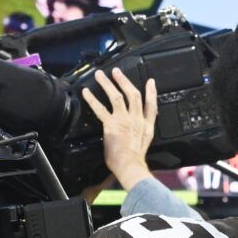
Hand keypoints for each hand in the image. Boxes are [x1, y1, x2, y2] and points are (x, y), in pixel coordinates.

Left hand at [81, 66, 159, 189]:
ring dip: (107, 84)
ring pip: (116, 96)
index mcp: (146, 125)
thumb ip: (142, 133)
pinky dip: (92, 99)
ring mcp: (124, 120)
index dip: (151, 93)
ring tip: (100, 75)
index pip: (151, 106)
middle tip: (117, 72)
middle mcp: (136, 119)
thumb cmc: (135, 160)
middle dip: (124, 81)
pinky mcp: (111, 124)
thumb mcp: (145, 144)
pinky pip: (100, 108)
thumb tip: (137, 131)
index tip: (150, 82)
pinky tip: (86, 92)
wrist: (130, 165)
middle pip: (132, 95)